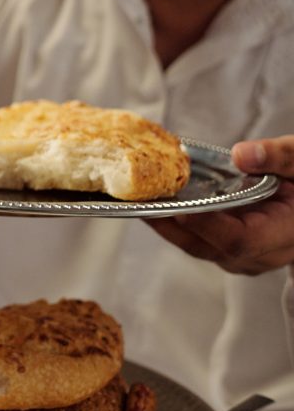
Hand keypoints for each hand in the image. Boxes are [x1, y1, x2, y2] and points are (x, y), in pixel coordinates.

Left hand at [146, 135, 293, 274]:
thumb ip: (279, 157)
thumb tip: (242, 154)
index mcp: (285, 234)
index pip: (239, 240)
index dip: (206, 225)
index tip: (177, 207)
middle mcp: (261, 254)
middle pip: (206, 246)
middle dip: (168, 223)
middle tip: (136, 200)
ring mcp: (242, 256)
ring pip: (194, 244)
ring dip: (163, 223)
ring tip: (133, 198)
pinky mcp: (228, 248)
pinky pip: (195, 238)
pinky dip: (172, 221)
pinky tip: (150, 200)